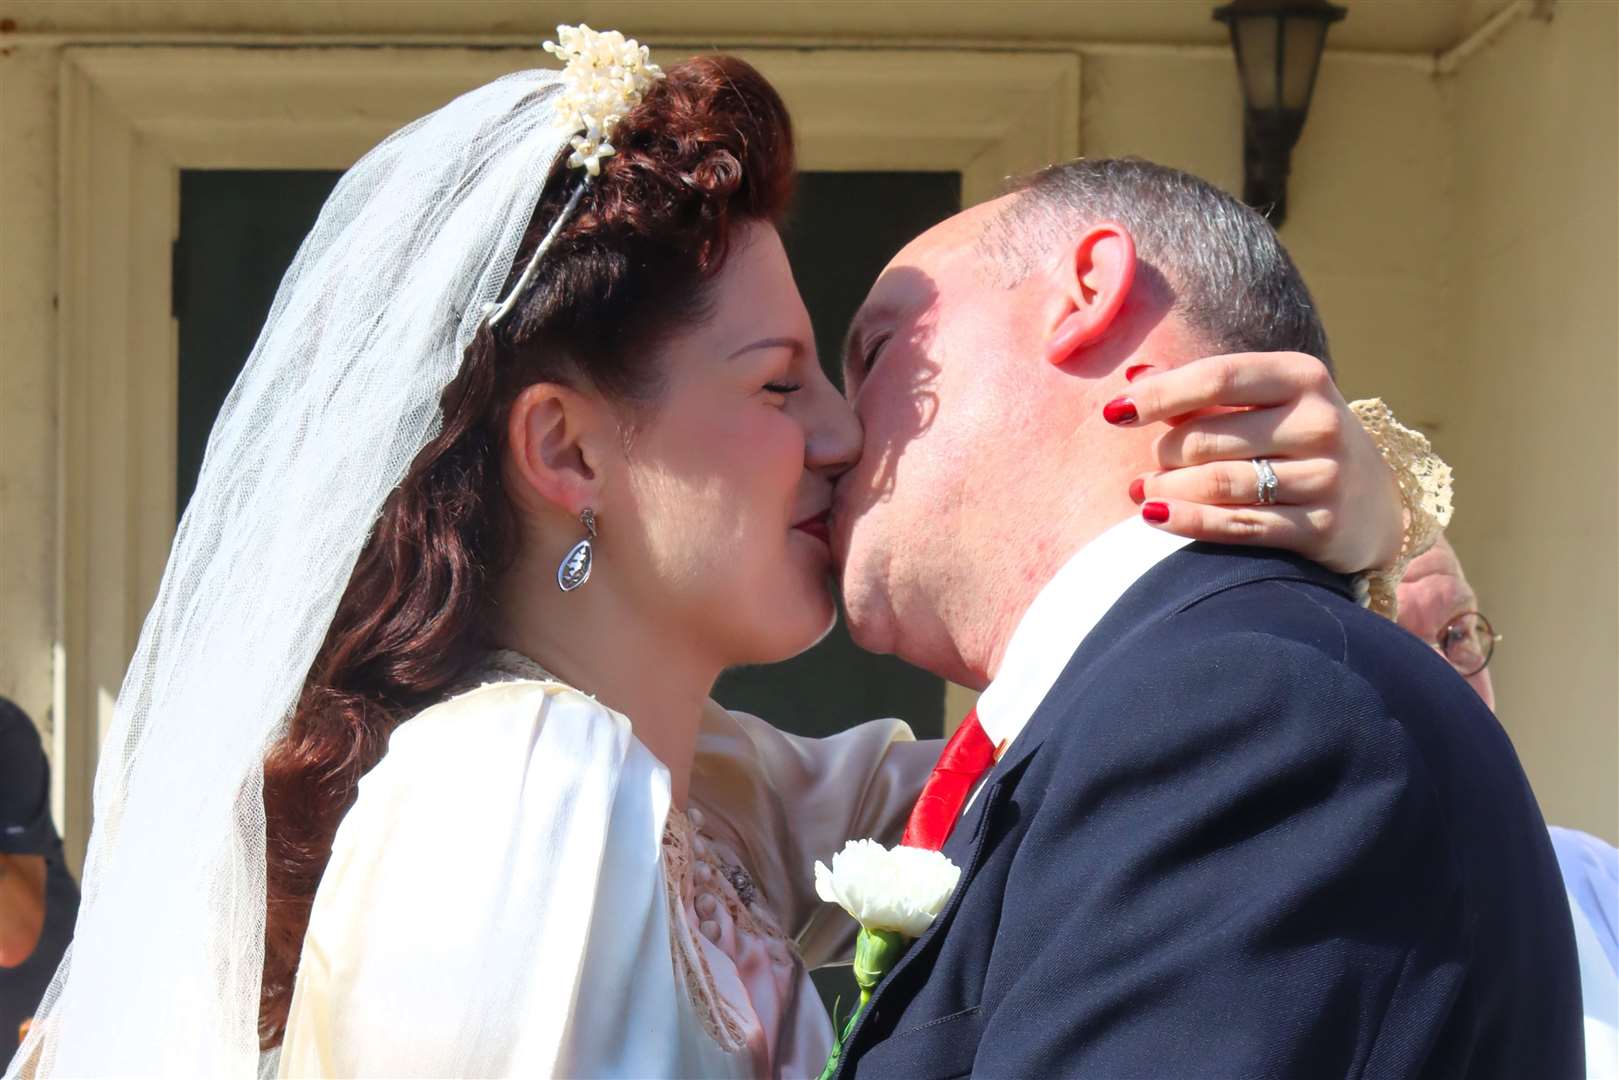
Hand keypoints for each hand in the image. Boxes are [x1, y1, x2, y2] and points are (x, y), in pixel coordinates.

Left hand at [1115, 353, 1403, 573]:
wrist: (1373, 504)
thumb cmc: (1294, 441)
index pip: (1217, 378)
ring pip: (1218, 484)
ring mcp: (1325, 476)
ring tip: (1144, 493)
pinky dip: (1188, 522)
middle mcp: (1319, 422)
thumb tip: (1132, 377)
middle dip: (1163, 455)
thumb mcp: (1264, 403)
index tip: (1113, 412)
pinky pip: (1238, 526)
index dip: (1159, 395)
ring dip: (1167, 490)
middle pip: (1208, 438)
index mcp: (1302, 377)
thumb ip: (1200, 390)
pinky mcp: (1323, 527)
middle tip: (1148, 468)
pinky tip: (1155, 517)